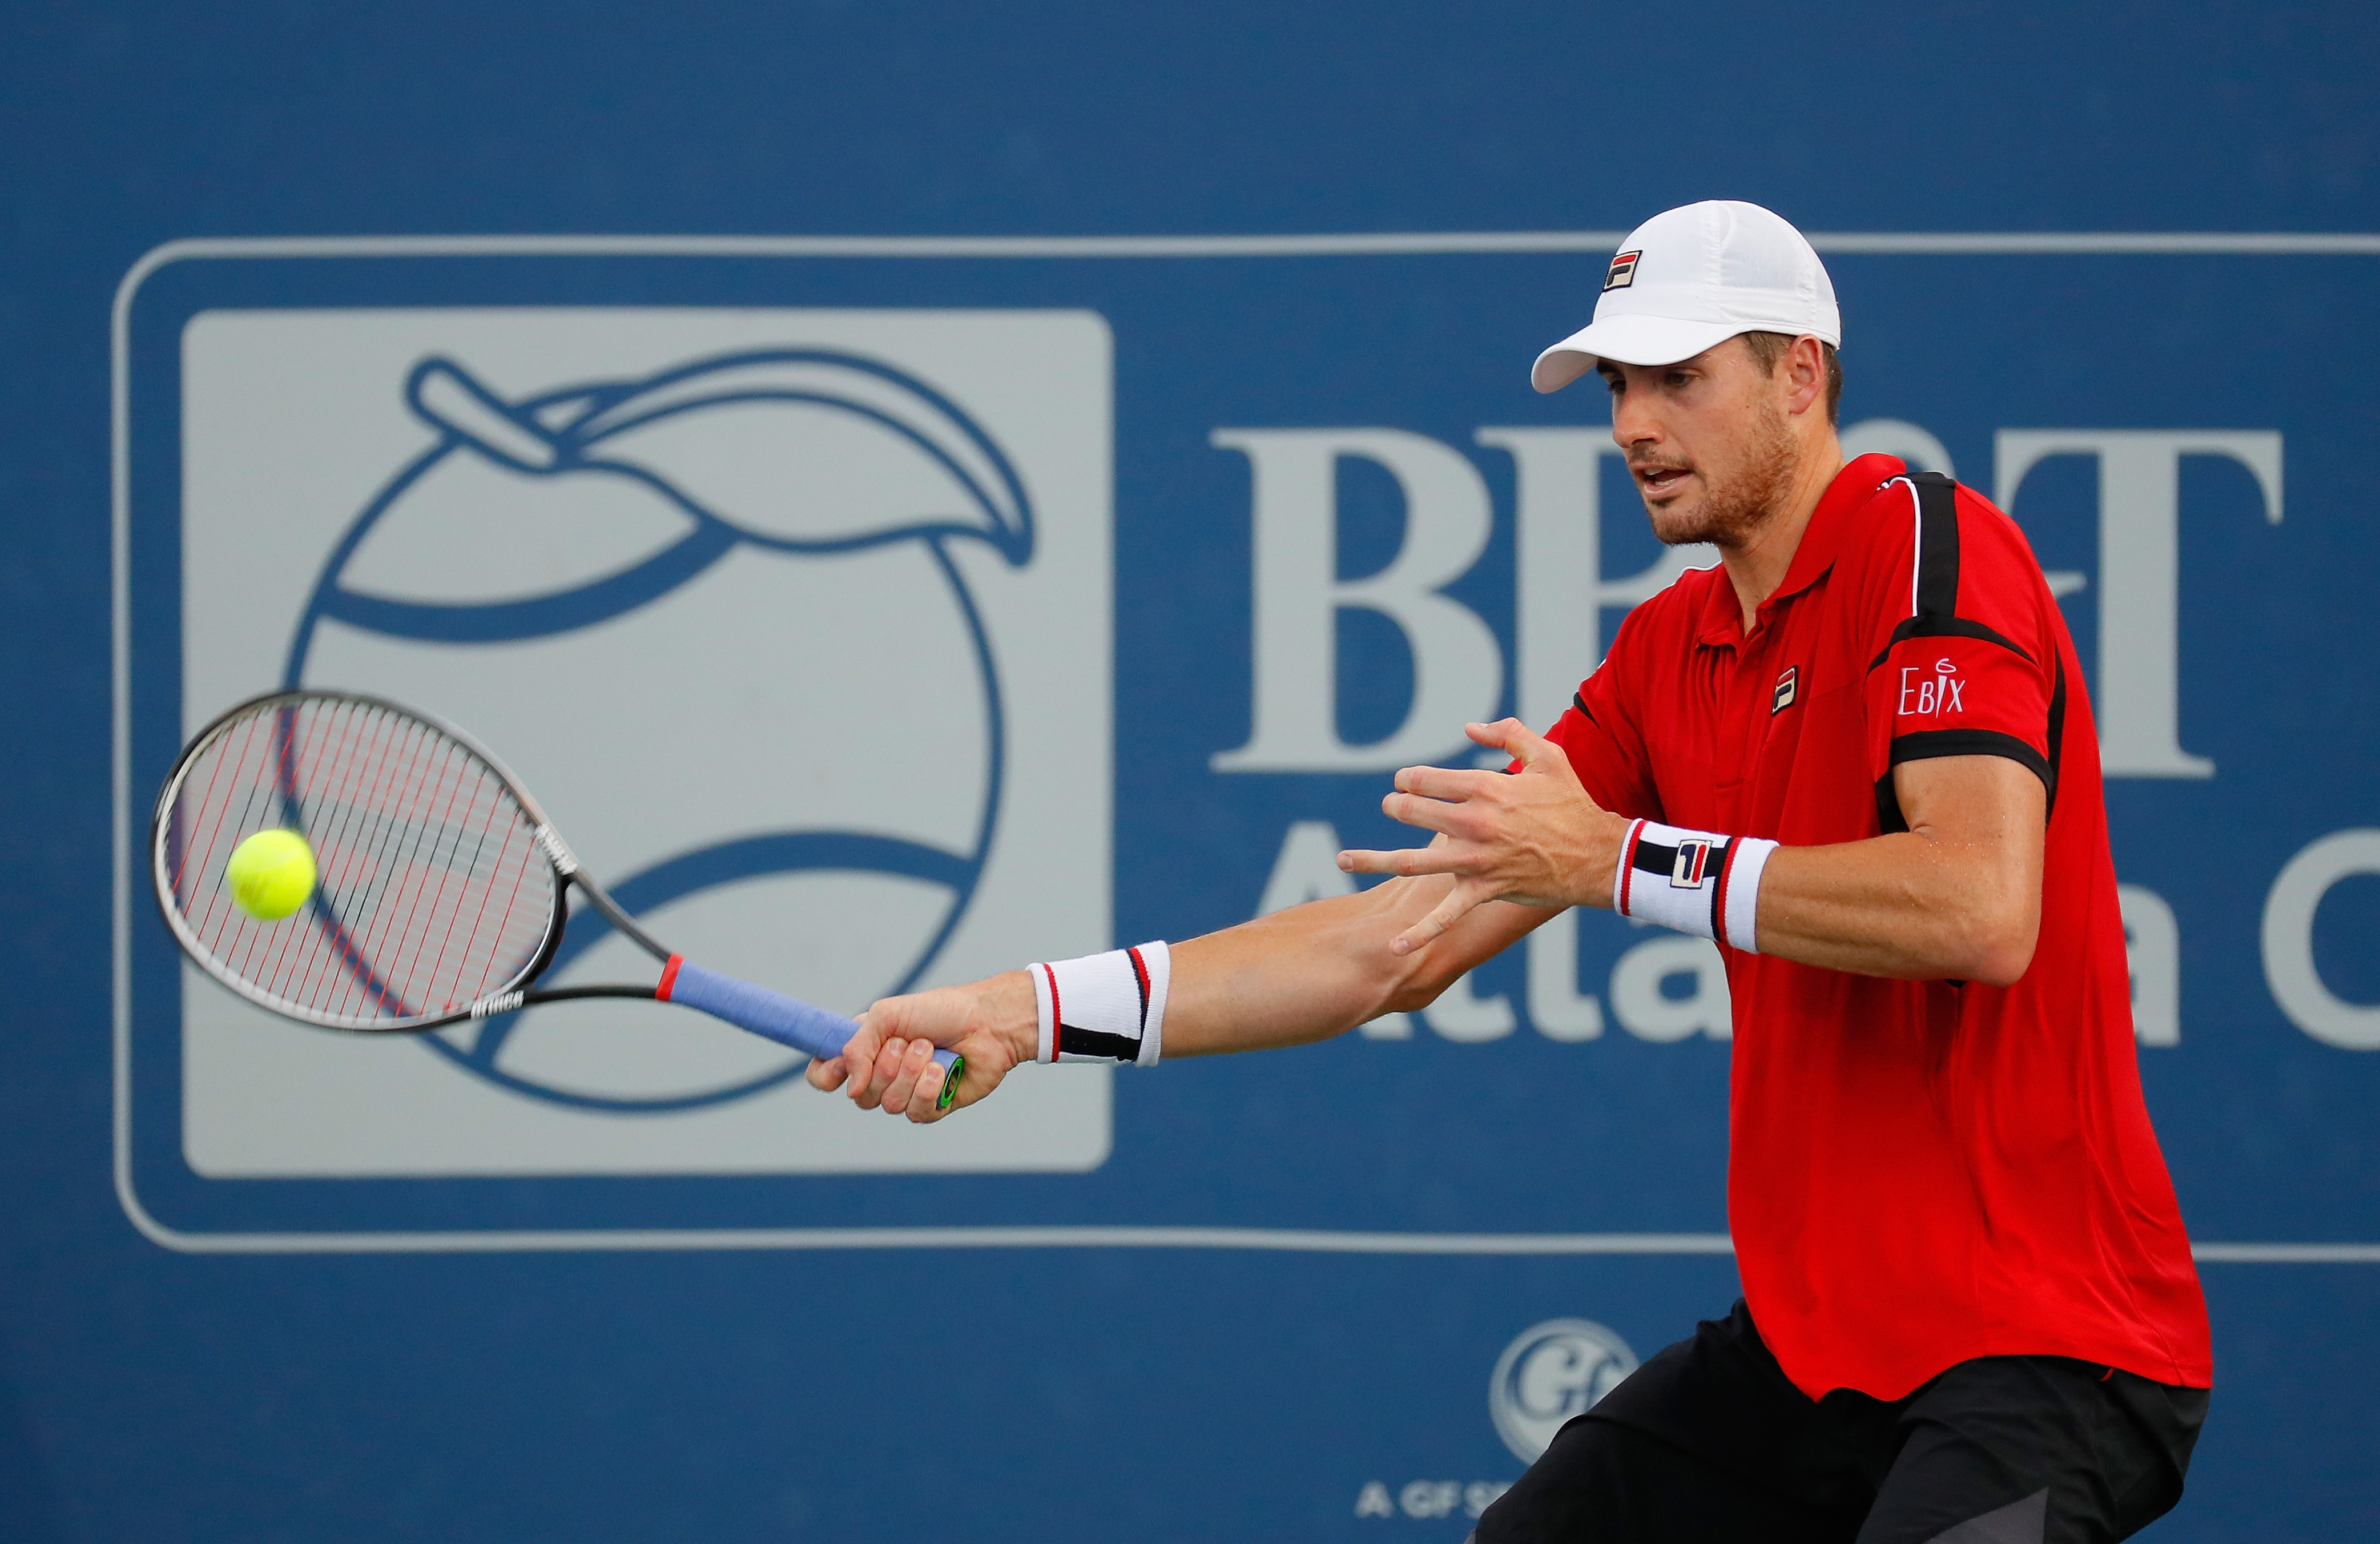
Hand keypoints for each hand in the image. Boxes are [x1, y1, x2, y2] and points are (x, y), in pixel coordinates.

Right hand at [804, 971, 1035, 1121]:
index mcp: (866, 1048)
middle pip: (859, 1094)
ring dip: (911, 1073)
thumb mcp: (887, 1015)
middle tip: (908, 1042)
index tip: (839, 1066)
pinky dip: (927, 1088)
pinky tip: (941, 1070)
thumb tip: (849, 1089)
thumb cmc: (940, 1011)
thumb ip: (857, 1047)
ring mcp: (907, 1092)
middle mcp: (882, 1073)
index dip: (826, 1076)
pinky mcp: (932, 1106)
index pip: (826, 1074)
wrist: (987, 1022)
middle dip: (885, 1066)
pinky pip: (915, 1113)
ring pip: (888, 1104)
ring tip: (931, 1050)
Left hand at [1337, 719, 1626, 956]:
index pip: (1426, 779)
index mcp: (1486, 788)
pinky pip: (1447, 917)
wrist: (1599, 855)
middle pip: (1413, 812)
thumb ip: (1509, 733)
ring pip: (1414, 861)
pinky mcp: (1485, 891)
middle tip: (1391, 807)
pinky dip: (1421, 934)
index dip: (1409, 778)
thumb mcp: (1548, 756)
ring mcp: (1477, 860)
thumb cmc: (1572, 803)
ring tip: (1343, 859)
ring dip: (1374, 860)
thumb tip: (1468, 729)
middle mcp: (1476, 823)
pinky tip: (1394, 947)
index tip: (1405, 782)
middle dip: (1395, 807)